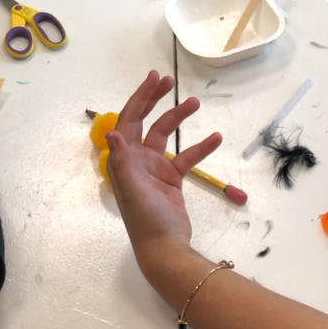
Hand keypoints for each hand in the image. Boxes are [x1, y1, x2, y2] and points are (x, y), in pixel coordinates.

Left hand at [106, 70, 221, 268]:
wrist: (166, 250)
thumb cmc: (146, 220)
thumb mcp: (133, 190)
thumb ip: (123, 161)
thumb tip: (112, 132)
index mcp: (123, 159)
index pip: (129, 119)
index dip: (140, 97)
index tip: (154, 78)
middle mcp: (136, 160)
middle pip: (144, 121)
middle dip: (155, 99)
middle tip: (169, 80)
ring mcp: (154, 169)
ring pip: (166, 135)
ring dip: (179, 118)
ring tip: (197, 103)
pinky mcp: (171, 180)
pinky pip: (186, 157)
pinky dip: (199, 147)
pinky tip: (215, 137)